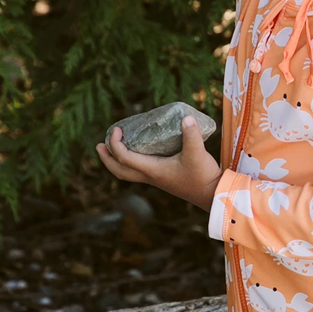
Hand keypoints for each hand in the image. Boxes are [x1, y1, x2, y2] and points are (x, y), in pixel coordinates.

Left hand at [96, 116, 222, 212]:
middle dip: (107, 158)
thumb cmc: (203, 176)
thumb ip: (192, 134)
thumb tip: (186, 117)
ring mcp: (156, 178)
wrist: (212, 194)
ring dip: (116, 161)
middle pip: (119, 171)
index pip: (125, 158)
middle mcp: (150, 176)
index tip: (117, 129)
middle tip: (99, 145)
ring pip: (128, 173)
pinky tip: (138, 150)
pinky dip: (130, 161)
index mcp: (153, 170)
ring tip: (111, 147)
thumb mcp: (198, 153)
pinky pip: (139, 171)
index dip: (115, 144)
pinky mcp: (163, 177)